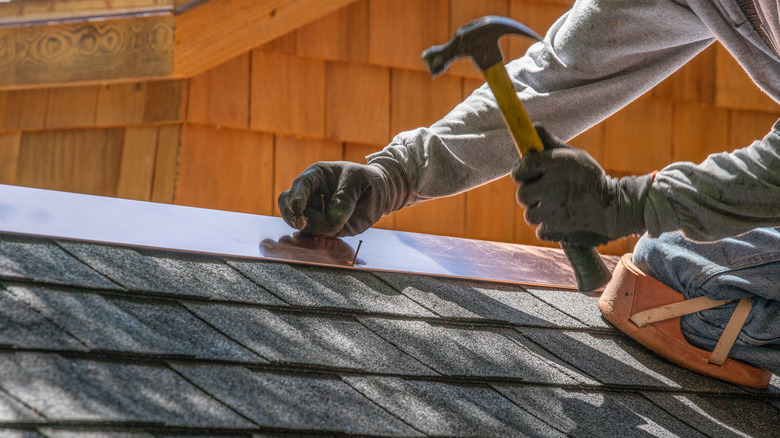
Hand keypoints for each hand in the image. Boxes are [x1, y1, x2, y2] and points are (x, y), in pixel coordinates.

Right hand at [278, 160, 409, 236]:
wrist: (379, 194)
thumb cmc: (367, 180)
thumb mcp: (361, 180)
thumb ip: (347, 197)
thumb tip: (333, 219)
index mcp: (316, 176)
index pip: (301, 185)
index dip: (296, 196)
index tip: (297, 208)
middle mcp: (310, 194)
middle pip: (288, 205)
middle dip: (292, 216)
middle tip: (302, 224)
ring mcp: (315, 212)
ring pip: (302, 225)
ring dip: (317, 229)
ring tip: (340, 225)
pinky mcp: (322, 228)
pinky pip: (313, 236)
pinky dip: (319, 238)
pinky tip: (333, 233)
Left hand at [511, 126, 653, 246]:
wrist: (617, 209)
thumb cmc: (592, 180)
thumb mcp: (576, 157)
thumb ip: (551, 145)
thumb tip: (533, 127)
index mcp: (556, 164)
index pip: (523, 166)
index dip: (521, 171)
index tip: (526, 175)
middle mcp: (552, 186)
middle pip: (522, 194)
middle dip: (530, 195)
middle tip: (545, 195)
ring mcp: (553, 209)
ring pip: (529, 214)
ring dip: (540, 213)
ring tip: (559, 208)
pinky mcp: (556, 229)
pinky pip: (540, 230)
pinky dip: (549, 228)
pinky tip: (563, 221)